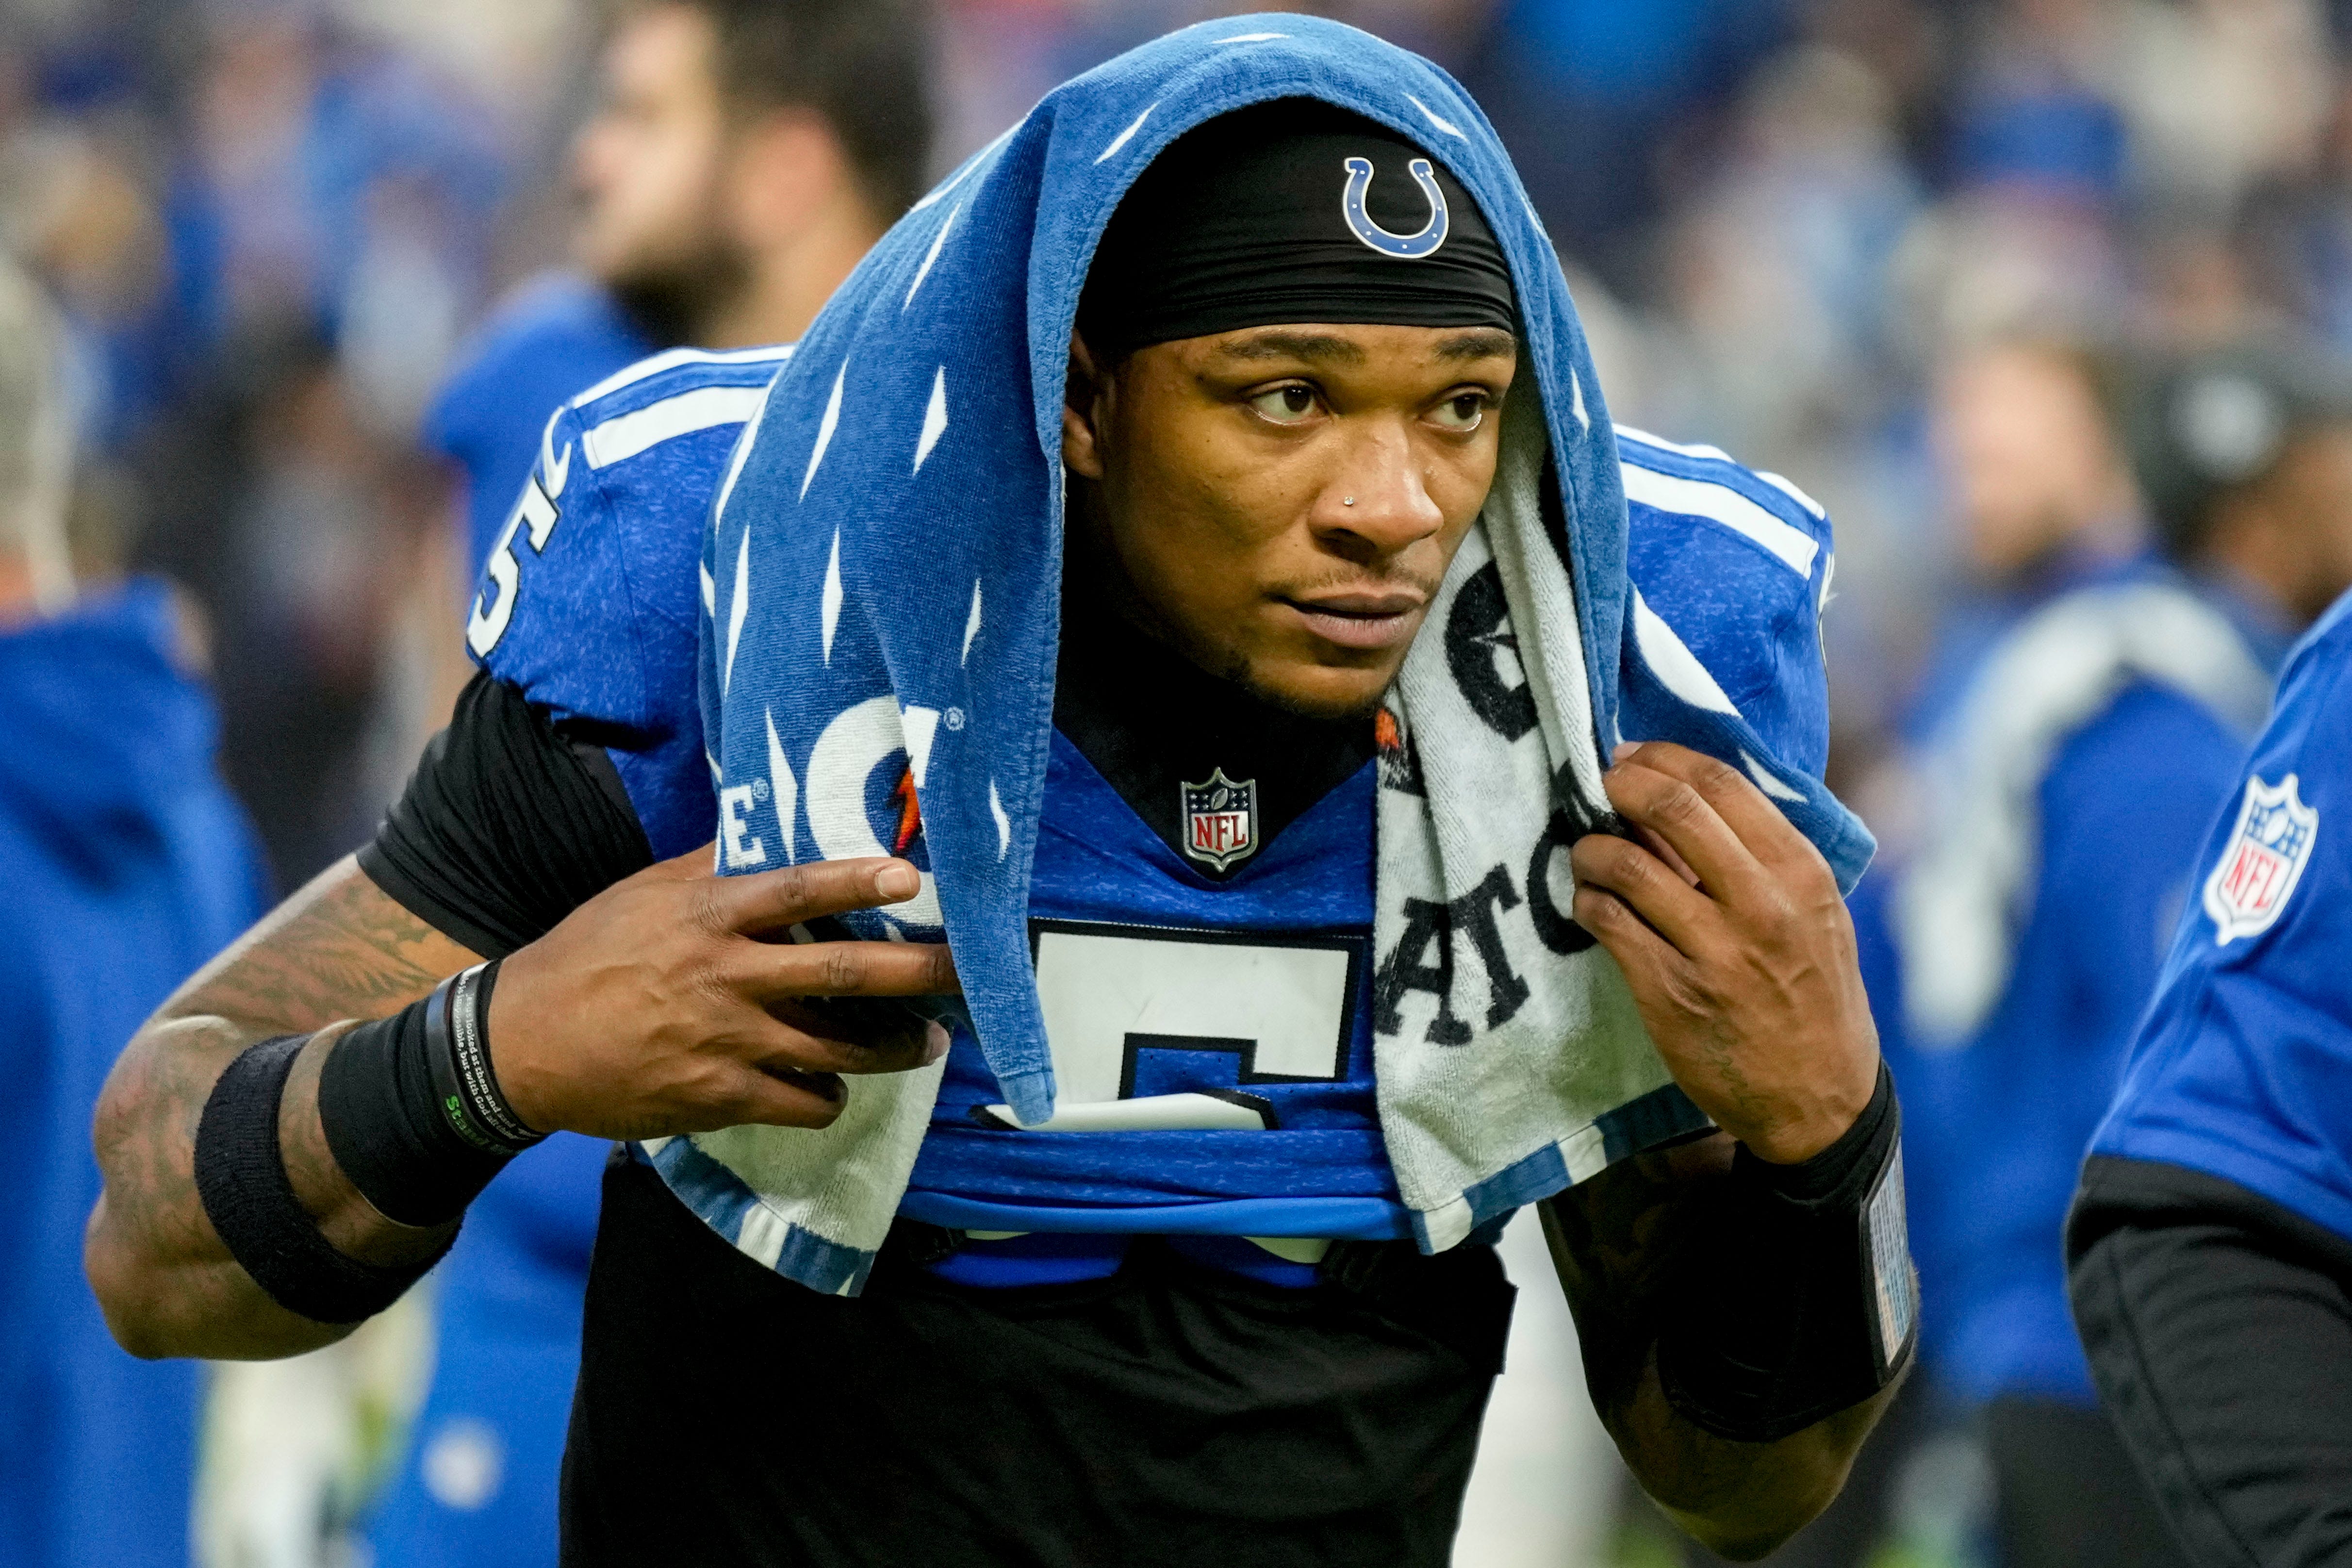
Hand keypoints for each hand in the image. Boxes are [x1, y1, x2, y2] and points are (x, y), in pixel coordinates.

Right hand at [488, 847, 960, 1139]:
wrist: (521, 1044)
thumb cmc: (588, 955)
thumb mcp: (643, 894)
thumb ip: (710, 866)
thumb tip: (767, 827)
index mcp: (708, 916)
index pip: (796, 889)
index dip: (856, 882)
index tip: (911, 876)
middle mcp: (725, 976)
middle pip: (843, 975)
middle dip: (917, 974)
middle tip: (967, 972)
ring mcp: (726, 1042)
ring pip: (838, 1050)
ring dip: (894, 1049)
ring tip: (926, 1041)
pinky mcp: (718, 1098)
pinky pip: (801, 1102)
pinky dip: (829, 1097)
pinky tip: (835, 1087)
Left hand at [1570, 742, 1876, 1163]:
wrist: (1819, 1099)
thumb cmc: (1813, 993)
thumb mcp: (1814, 915)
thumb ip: (1759, 858)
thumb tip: (1679, 798)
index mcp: (1802, 875)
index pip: (1722, 785)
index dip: (1662, 759)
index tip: (1631, 756)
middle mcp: (1763, 907)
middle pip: (1673, 810)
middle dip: (1622, 785)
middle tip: (1599, 786)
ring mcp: (1716, 953)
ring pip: (1629, 866)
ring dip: (1593, 848)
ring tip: (1587, 851)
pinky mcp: (1672, 994)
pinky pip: (1610, 924)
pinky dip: (1589, 901)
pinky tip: (1591, 902)